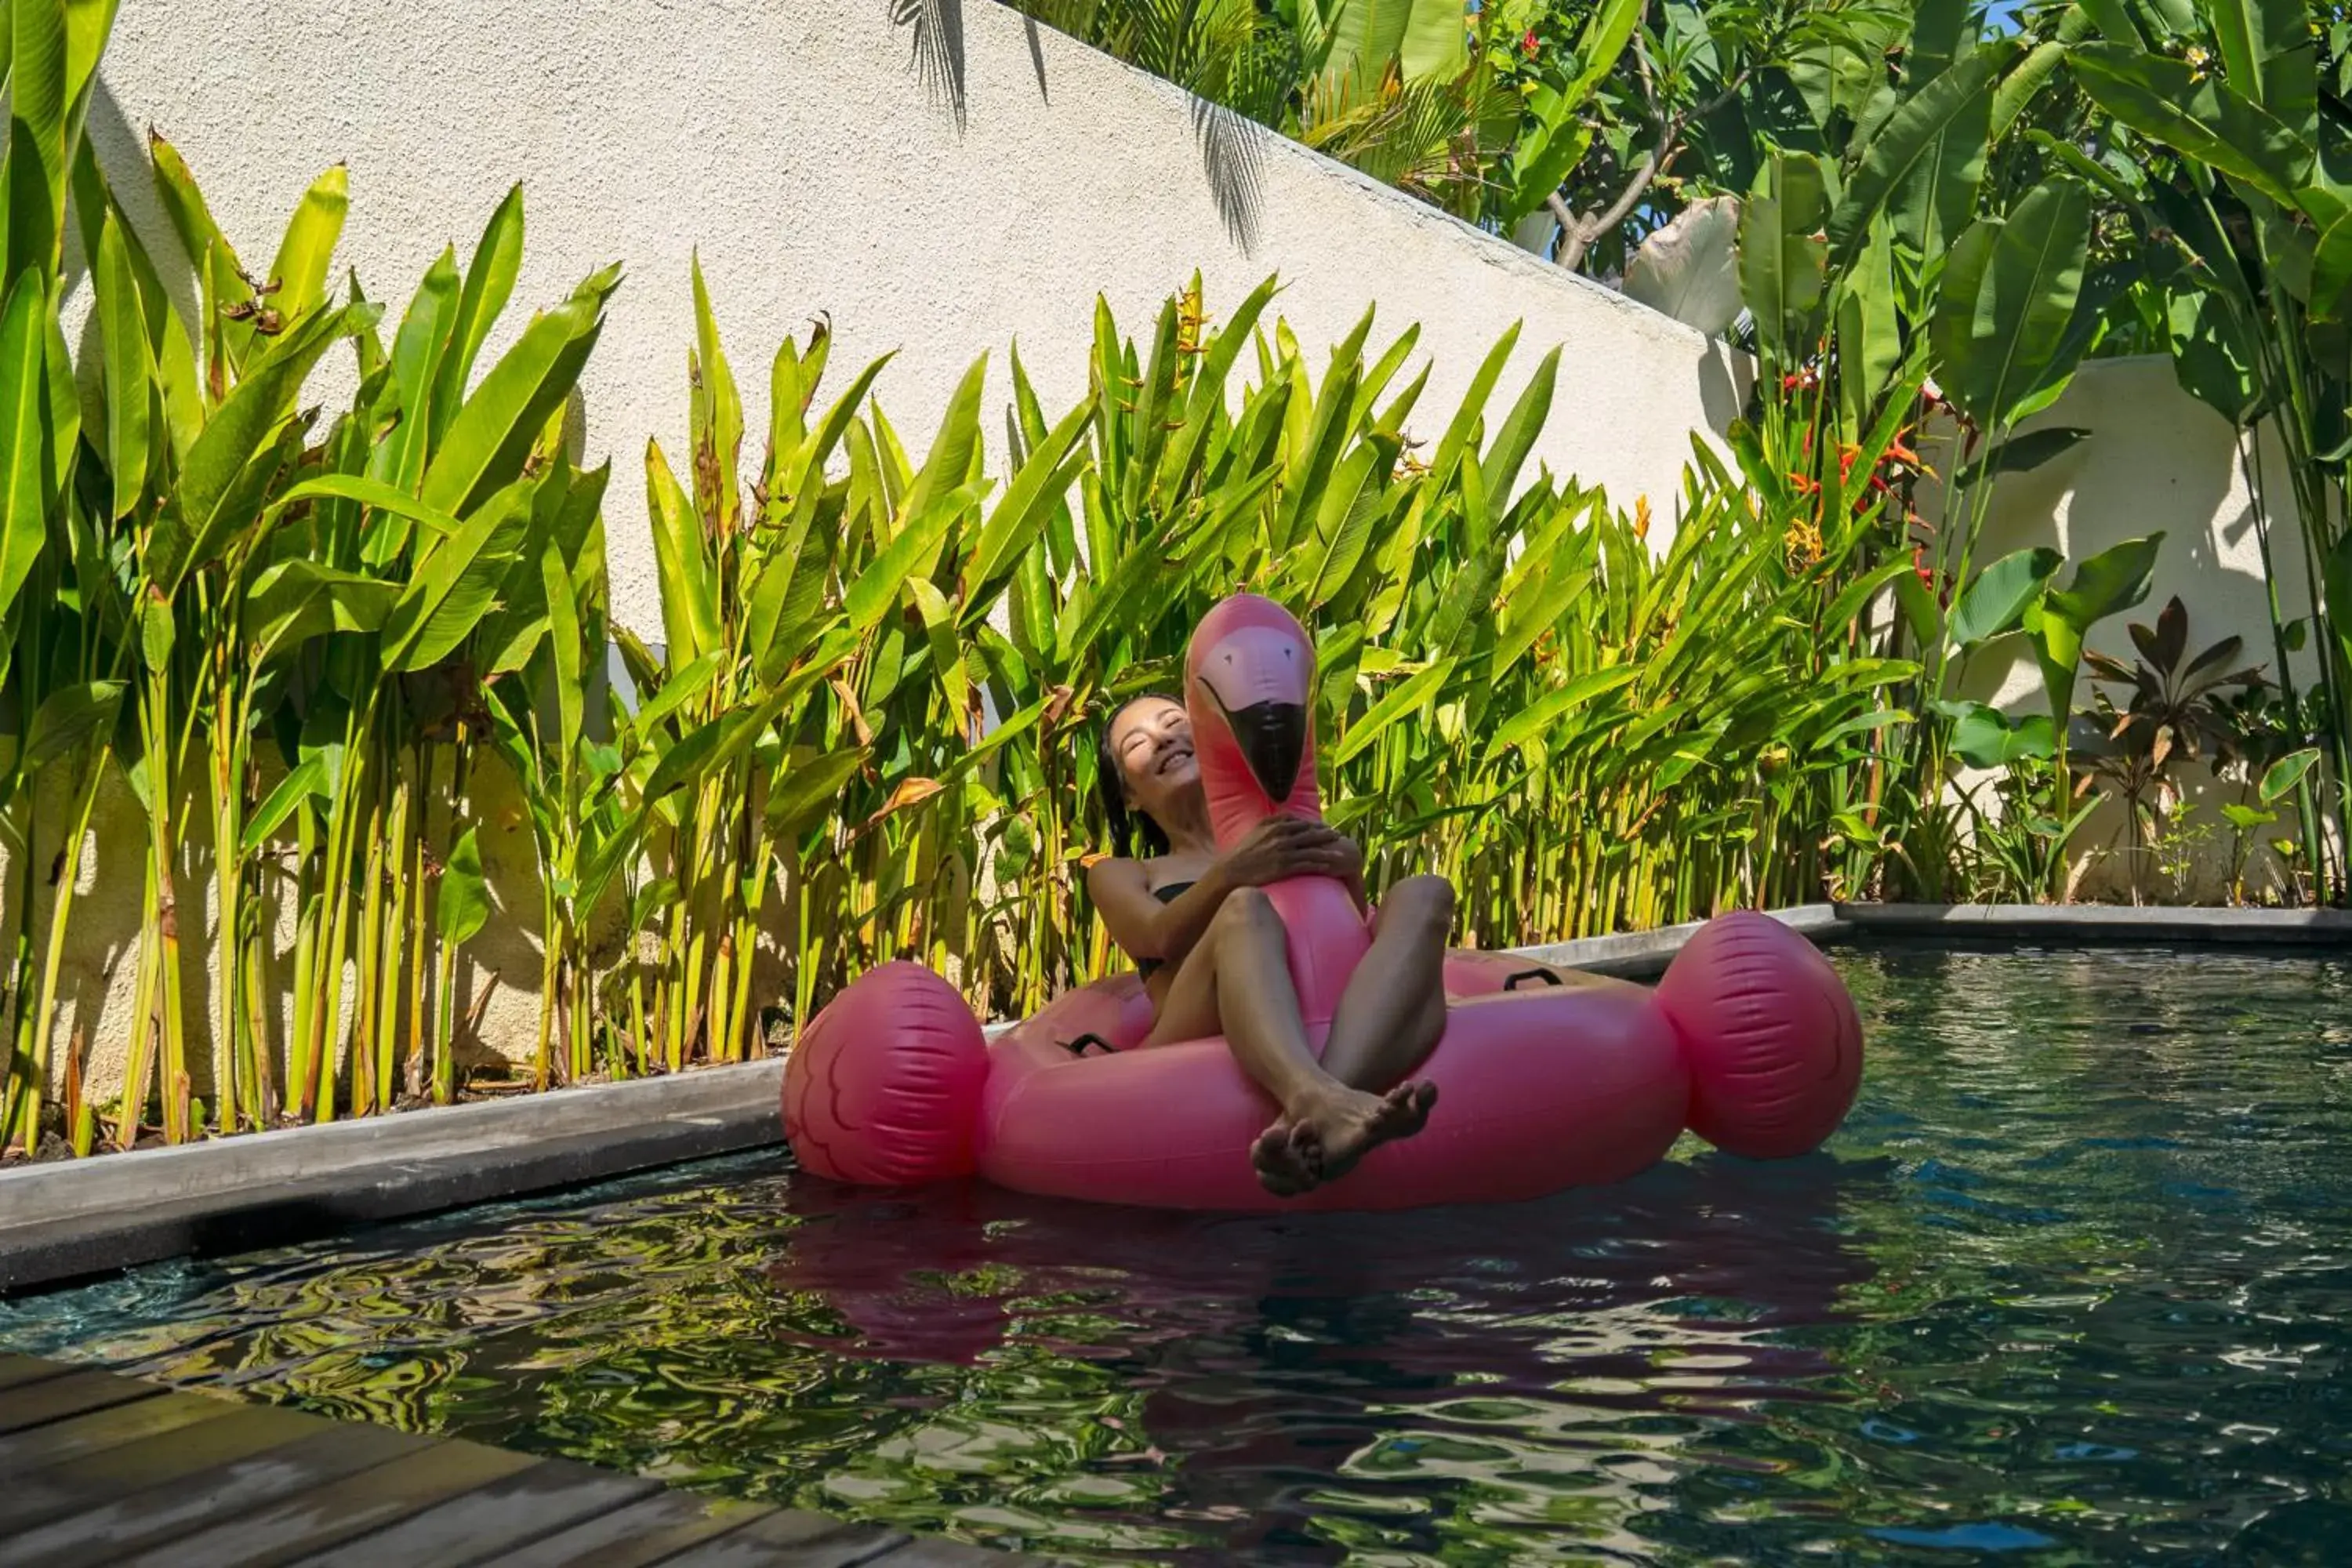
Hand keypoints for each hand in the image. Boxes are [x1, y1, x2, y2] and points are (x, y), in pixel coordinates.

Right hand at [1221, 817, 1360, 887]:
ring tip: (1340, 853)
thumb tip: (1287, 817)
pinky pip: (1307, 865)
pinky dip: (1319, 865)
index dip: (1315, 825)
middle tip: (1338, 835)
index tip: (1325, 827)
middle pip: (1310, 834)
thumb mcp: (1256, 830)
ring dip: (1327, 851)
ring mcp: (1284, 852)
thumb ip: (1272, 821)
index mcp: (1275, 826)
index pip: (1301, 823)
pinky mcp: (1284, 867)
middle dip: (1326, 834)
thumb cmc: (1242, 851)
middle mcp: (1281, 837)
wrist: (1232, 870)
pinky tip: (1329, 867)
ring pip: (1312, 850)